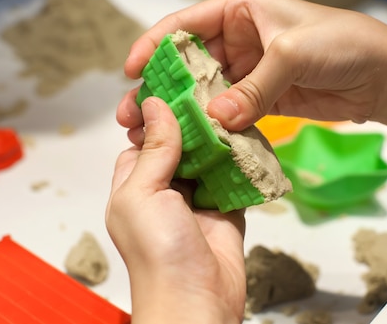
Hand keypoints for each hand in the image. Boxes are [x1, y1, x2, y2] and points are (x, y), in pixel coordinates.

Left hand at [107, 97, 245, 323]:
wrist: (196, 302)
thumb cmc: (157, 254)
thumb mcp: (143, 194)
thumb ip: (154, 149)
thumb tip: (155, 105)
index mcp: (135, 184)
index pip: (144, 138)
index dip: (157, 113)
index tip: (176, 84)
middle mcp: (165, 189)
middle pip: (180, 144)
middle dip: (195, 121)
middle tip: (214, 89)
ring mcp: (197, 199)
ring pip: (209, 157)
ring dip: (221, 138)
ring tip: (234, 106)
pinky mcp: (226, 209)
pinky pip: (234, 178)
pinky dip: (242, 162)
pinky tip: (251, 139)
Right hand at [118, 0, 386, 133]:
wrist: (383, 73)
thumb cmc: (340, 43)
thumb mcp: (292, 54)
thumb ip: (253, 88)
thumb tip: (215, 119)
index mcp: (239, 10)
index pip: (185, 24)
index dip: (153, 45)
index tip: (129, 70)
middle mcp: (239, 38)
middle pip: (189, 63)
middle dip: (162, 87)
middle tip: (133, 114)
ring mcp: (249, 71)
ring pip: (207, 92)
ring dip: (184, 112)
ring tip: (157, 135)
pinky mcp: (262, 100)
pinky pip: (231, 113)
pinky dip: (215, 128)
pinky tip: (196, 144)